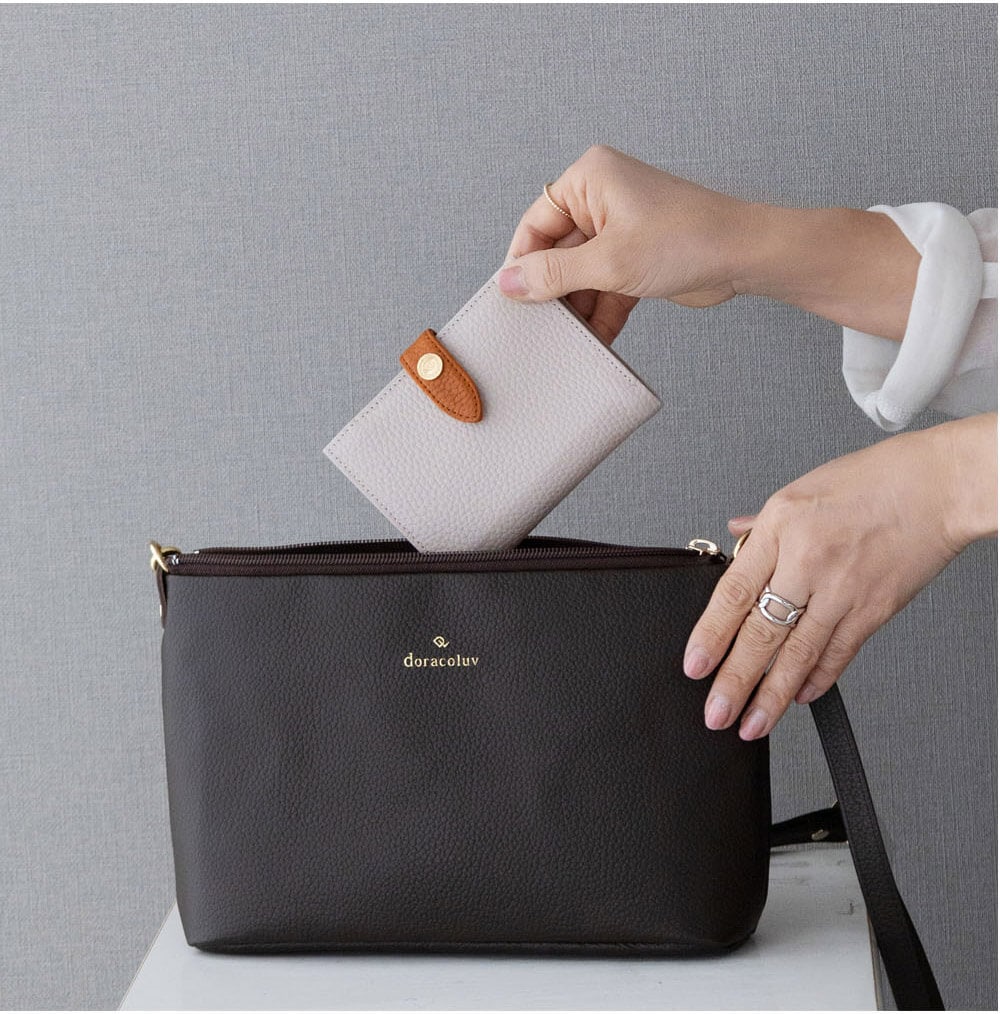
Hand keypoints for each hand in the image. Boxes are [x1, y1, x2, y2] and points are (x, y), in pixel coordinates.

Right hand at [499, 145, 750, 340]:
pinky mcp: (636, 256)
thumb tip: (509, 283)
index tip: (512, 300)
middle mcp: (601, 199)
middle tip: (540, 326)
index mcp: (589, 179)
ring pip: (581, 274)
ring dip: (578, 307)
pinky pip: (605, 286)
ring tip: (568, 338)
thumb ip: (554, 274)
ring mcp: (620, 229)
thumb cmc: (686, 239)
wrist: (745, 256)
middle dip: (553, 291)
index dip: (522, 264)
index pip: (535, 224)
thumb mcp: (608, 261)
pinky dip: (601, 312)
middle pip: (556, 252)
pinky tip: (596, 339)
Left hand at [684, 413, 996, 738]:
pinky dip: (816, 680)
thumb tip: (736, 535)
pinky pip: (838, 654)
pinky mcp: (874, 609)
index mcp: (782, 526)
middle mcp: (808, 560)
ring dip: (772, 696)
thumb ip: (764, 524)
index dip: (710, 634)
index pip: (733, 592)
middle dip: (735, 681)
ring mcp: (843, 590)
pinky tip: (797, 697)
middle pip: (762, 632)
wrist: (939, 487)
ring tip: (751, 725)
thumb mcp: (800, 490)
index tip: (694, 665)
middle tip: (716, 713)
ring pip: (799, 654)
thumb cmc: (874, 480)